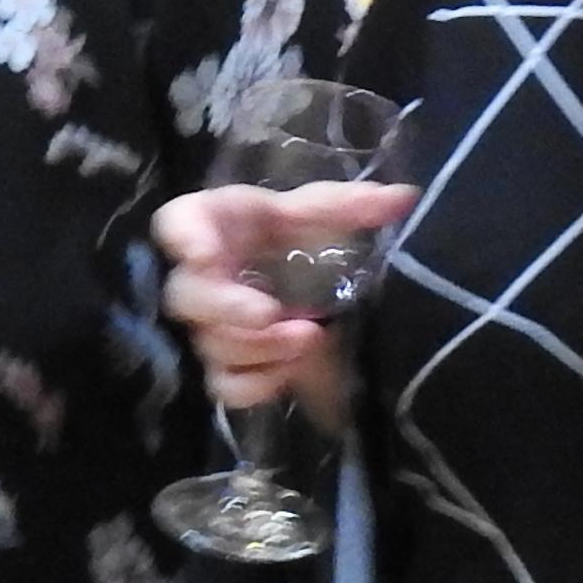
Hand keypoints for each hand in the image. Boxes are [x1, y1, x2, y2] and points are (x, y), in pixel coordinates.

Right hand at [152, 181, 410, 422]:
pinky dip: (257, 384)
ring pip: (211, 345)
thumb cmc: (290, 236)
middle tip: (270, 312)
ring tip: (309, 337)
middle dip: (228, 308)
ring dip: (259, 347)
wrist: (289, 282)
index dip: (184, 237)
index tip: (205, 251)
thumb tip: (405, 197)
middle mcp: (200, 276)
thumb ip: (352, 205)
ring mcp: (207, 326)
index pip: (177, 223)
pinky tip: (290, 370)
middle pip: (187, 297)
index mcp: (215, 225)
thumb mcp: (318, 215)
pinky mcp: (222, 365)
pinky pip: (223, 385)